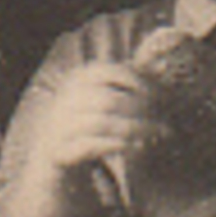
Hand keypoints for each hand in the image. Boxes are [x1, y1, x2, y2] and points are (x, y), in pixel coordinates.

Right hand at [29, 63, 165, 185]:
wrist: (52, 150)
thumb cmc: (87, 118)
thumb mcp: (103, 94)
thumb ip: (129, 80)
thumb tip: (163, 65)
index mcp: (76, 80)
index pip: (107, 71)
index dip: (135, 81)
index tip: (156, 94)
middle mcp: (65, 100)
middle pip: (109, 100)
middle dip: (141, 111)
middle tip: (163, 121)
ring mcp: (60, 126)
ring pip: (102, 123)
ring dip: (135, 129)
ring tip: (157, 134)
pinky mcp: (60, 150)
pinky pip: (92, 146)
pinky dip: (118, 145)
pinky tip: (137, 146)